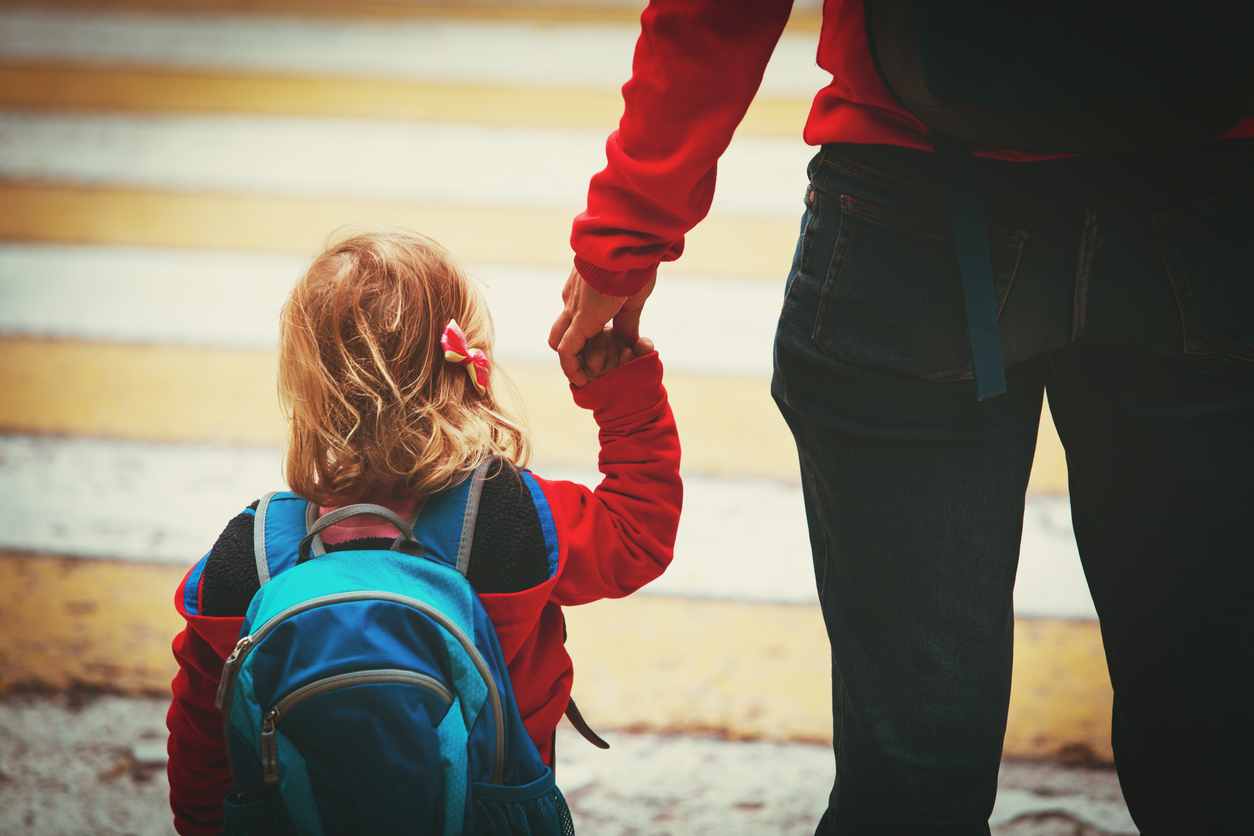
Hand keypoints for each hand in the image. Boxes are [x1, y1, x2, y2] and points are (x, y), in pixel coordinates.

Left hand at [549, 267, 655, 386]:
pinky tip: (584, 379)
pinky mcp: (579, 320)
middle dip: (579, 353)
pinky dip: (572, 368)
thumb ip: (627, 324)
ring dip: (577, 362)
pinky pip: (566, 351)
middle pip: (565, 333)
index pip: (579, 321)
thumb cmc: (635, 265)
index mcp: (584, 292)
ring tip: (593, 377)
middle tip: (598, 368)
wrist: (628, 246)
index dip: (592, 339)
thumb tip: (630, 344)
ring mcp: (573, 310)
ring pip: (563, 344)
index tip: (611, 352)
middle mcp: (573, 301)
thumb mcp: (632, 300)